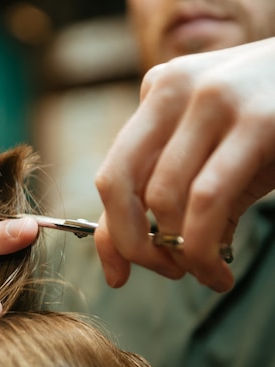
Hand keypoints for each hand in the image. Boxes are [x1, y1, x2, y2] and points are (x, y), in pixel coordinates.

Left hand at [95, 37, 274, 291]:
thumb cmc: (273, 124)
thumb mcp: (214, 149)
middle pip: (119, 184)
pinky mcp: (257, 121)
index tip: (117, 276)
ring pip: (163, 198)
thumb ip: (172, 192)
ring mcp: (212, 100)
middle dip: (133, 245)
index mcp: (158, 92)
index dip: (108, 235)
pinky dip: (202, 248)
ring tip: (205, 274)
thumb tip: (131, 256)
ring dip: (178, 253)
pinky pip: (207, 199)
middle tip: (167, 272)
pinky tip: (218, 271)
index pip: (113, 175)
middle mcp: (173, 89)